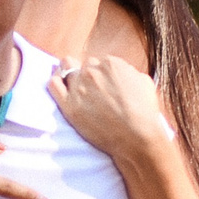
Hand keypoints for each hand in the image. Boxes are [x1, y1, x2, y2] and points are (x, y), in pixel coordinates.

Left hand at [48, 55, 173, 160]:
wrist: (137, 137)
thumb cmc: (145, 113)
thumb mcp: (145, 82)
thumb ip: (130, 72)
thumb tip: (123, 72)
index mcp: (111, 63)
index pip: (99, 62)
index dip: (101, 75)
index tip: (103, 86)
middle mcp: (93, 71)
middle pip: (83, 66)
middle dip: (87, 76)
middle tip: (92, 92)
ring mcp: (79, 87)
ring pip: (66, 70)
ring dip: (70, 77)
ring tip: (74, 89)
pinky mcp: (69, 105)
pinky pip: (53, 84)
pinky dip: (56, 83)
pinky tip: (60, 88)